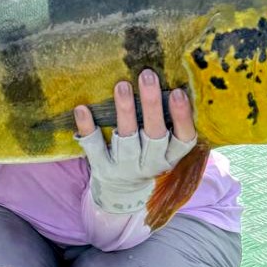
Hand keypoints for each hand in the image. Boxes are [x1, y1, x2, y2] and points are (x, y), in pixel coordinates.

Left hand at [74, 69, 196, 213]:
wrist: (121, 191)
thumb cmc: (146, 154)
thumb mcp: (162, 145)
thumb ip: (167, 120)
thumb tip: (168, 75)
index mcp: (170, 155)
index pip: (183, 138)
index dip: (182, 117)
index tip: (178, 92)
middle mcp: (151, 162)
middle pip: (155, 133)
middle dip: (152, 104)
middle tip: (148, 75)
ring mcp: (125, 166)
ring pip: (127, 138)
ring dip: (125, 111)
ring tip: (122, 85)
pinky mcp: (102, 167)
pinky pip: (95, 147)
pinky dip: (88, 128)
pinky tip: (82, 109)